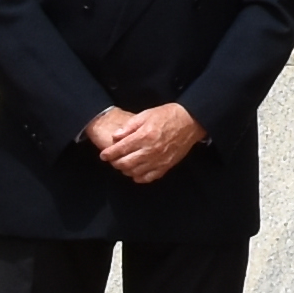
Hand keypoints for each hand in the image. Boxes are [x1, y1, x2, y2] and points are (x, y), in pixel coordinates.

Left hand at [89, 103, 203, 181]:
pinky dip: (139, 177)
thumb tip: (115, 136)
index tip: (103, 155)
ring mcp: (159, 160)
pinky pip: (149, 177)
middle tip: (112, 160)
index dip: (109, 153)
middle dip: (115, 163)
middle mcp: (150, 150)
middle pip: (125, 163)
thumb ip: (129, 126)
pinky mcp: (166, 166)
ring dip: (126, 170)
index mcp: (144, 136)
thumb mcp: (146, 114)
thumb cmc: (168, 115)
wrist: (190, 121)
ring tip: (123, 165)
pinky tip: (136, 172)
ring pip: (135, 172)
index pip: (121, 149)